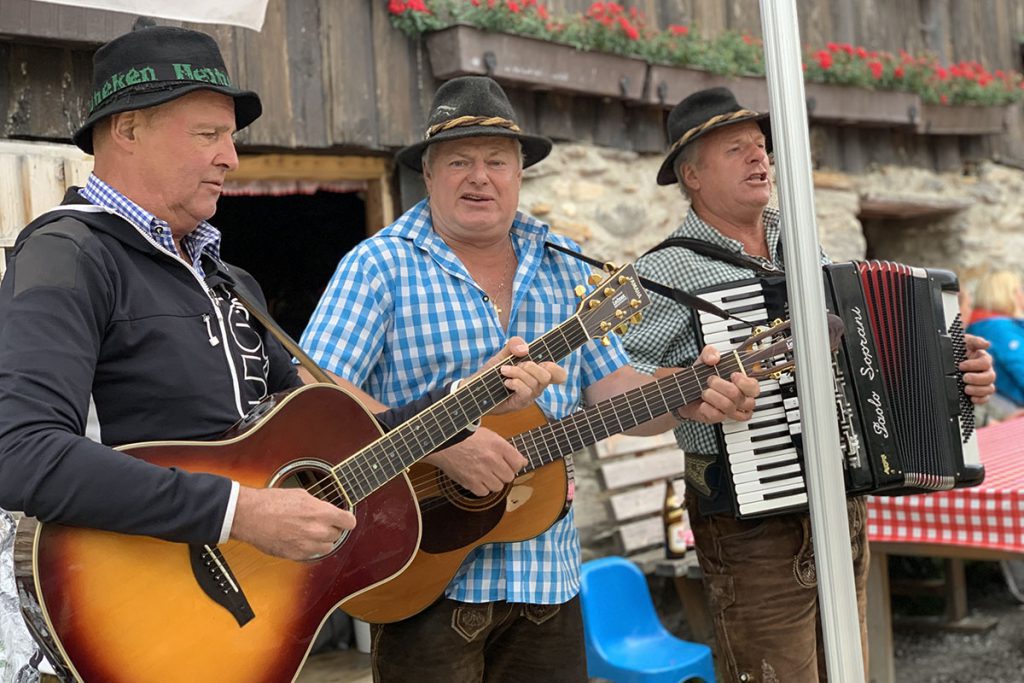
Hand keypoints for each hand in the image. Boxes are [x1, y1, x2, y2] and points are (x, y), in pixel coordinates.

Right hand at [230, 486, 355, 560]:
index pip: (349, 521)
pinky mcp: (296, 555)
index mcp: (321, 513)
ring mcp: (307, 545)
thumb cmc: (271, 503)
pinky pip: (311, 554)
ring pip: (327, 547)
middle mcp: (317, 531)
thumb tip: (325, 511)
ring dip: (322, 540)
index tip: (345, 519)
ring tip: (310, 532)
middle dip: (332, 528)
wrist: (250, 516)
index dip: (347, 519)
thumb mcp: (301, 495)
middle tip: (320, 522)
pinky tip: (299, 538)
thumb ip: (318, 506)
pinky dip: (309, 548)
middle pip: (338, 534)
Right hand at [425, 428, 526, 495]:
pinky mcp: (470, 482)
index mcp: (497, 445)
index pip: (519, 463)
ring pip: (498, 486)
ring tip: (485, 473)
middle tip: (495, 468)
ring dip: (493, 482)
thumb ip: (506, 448)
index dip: (516, 465)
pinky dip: (481, 488)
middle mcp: (491, 459)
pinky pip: (484, 492)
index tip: (511, 465)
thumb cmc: (465, 437)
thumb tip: (522, 462)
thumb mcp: (489, 435)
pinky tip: (477, 479)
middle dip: (503, 473)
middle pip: (509, 476)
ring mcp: (481, 472)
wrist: (443, 443)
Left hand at [477, 336, 567, 414]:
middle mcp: (536, 386)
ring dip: (518, 372)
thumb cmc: (491, 373)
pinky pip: (526, 392)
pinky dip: (516, 383)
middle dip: (531, 366)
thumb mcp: (502, 354)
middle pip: (548, 376)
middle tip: (516, 365)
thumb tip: (525, 349)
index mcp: (537, 373)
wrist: (475, 389)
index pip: (559, 375)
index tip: (543, 362)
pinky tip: (506, 382)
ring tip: (504, 371)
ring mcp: (529, 396)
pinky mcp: (520, 404)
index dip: (556, 368)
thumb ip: (513, 345)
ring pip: (535, 383)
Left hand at [676, 345, 759, 423]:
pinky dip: (707, 407)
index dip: (745, 383)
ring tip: (705, 391)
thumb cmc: (702, 375)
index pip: (754, 387)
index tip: (733, 375)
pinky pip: (717, 415)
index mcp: (742, 384)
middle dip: (722, 386)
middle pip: (740, 397)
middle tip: (711, 380)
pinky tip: (703, 402)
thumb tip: (714, 358)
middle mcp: (739, 399)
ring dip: (713, 396)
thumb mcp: (705, 359)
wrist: (685, 389)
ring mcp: (729, 410)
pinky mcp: (717, 418)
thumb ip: (710, 352)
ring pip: (729, 406)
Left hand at [961, 334, 995, 404]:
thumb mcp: (961, 342)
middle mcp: (984, 371)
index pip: (986, 362)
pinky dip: (980, 399)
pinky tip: (971, 398)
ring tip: (966, 389)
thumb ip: (974, 341)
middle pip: (990, 377)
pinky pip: (985, 398)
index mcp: (982, 358)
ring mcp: (982, 382)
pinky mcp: (978, 392)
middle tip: (964, 378)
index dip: (974, 365)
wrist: (944, 362)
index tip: (961, 365)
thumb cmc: (955, 350)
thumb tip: (986, 344)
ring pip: (990, 388)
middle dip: (976, 378)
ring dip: (978, 390)